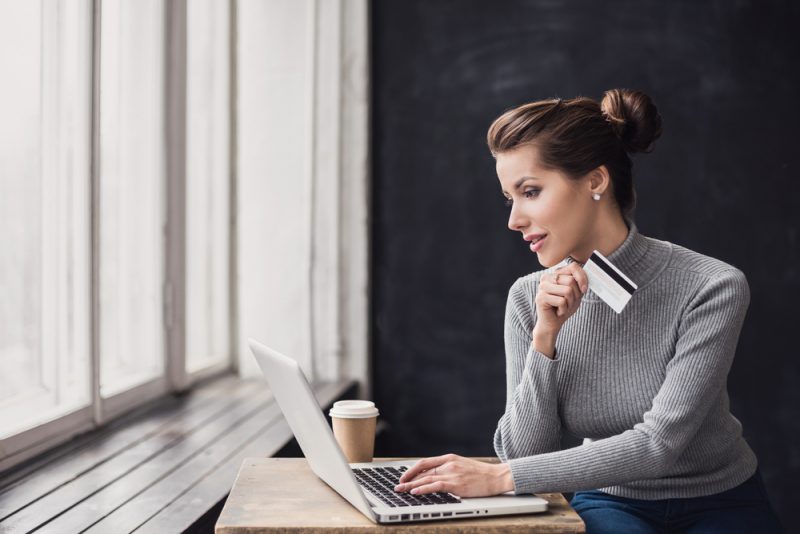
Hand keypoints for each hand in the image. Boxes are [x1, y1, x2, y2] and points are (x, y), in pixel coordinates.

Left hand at [394, 454, 512, 496]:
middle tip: (397, 485)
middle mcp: (448, 464)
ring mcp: (452, 473)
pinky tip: (415, 492)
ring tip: (401, 489)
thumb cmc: (481, 474)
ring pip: (426, 479)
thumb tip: (433, 477)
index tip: (404, 477)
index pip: (424, 463)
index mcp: (449, 458)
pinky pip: (435, 486)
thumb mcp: (462, 466)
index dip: (412, 470)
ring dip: (411, 485)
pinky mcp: (456, 484)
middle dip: (408, 479)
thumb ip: (448, 469)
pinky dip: (423, 489)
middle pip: (423, 471)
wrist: (496, 476)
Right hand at [535, 262, 588, 333]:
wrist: (552, 324)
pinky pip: (561, 301)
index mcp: (555, 274)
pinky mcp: (540, 297)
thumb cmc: (564, 307)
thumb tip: (586, 275)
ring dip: (570, 303)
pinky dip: (564, 309)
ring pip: (567, 291)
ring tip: (563, 307)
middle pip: (571, 280)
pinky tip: (557, 311)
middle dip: (575, 295)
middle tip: (568, 302)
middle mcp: (546, 277)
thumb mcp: (576, 293)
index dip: (582, 278)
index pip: (573, 266)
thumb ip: (579, 283)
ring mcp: (542, 287)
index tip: (584, 290)